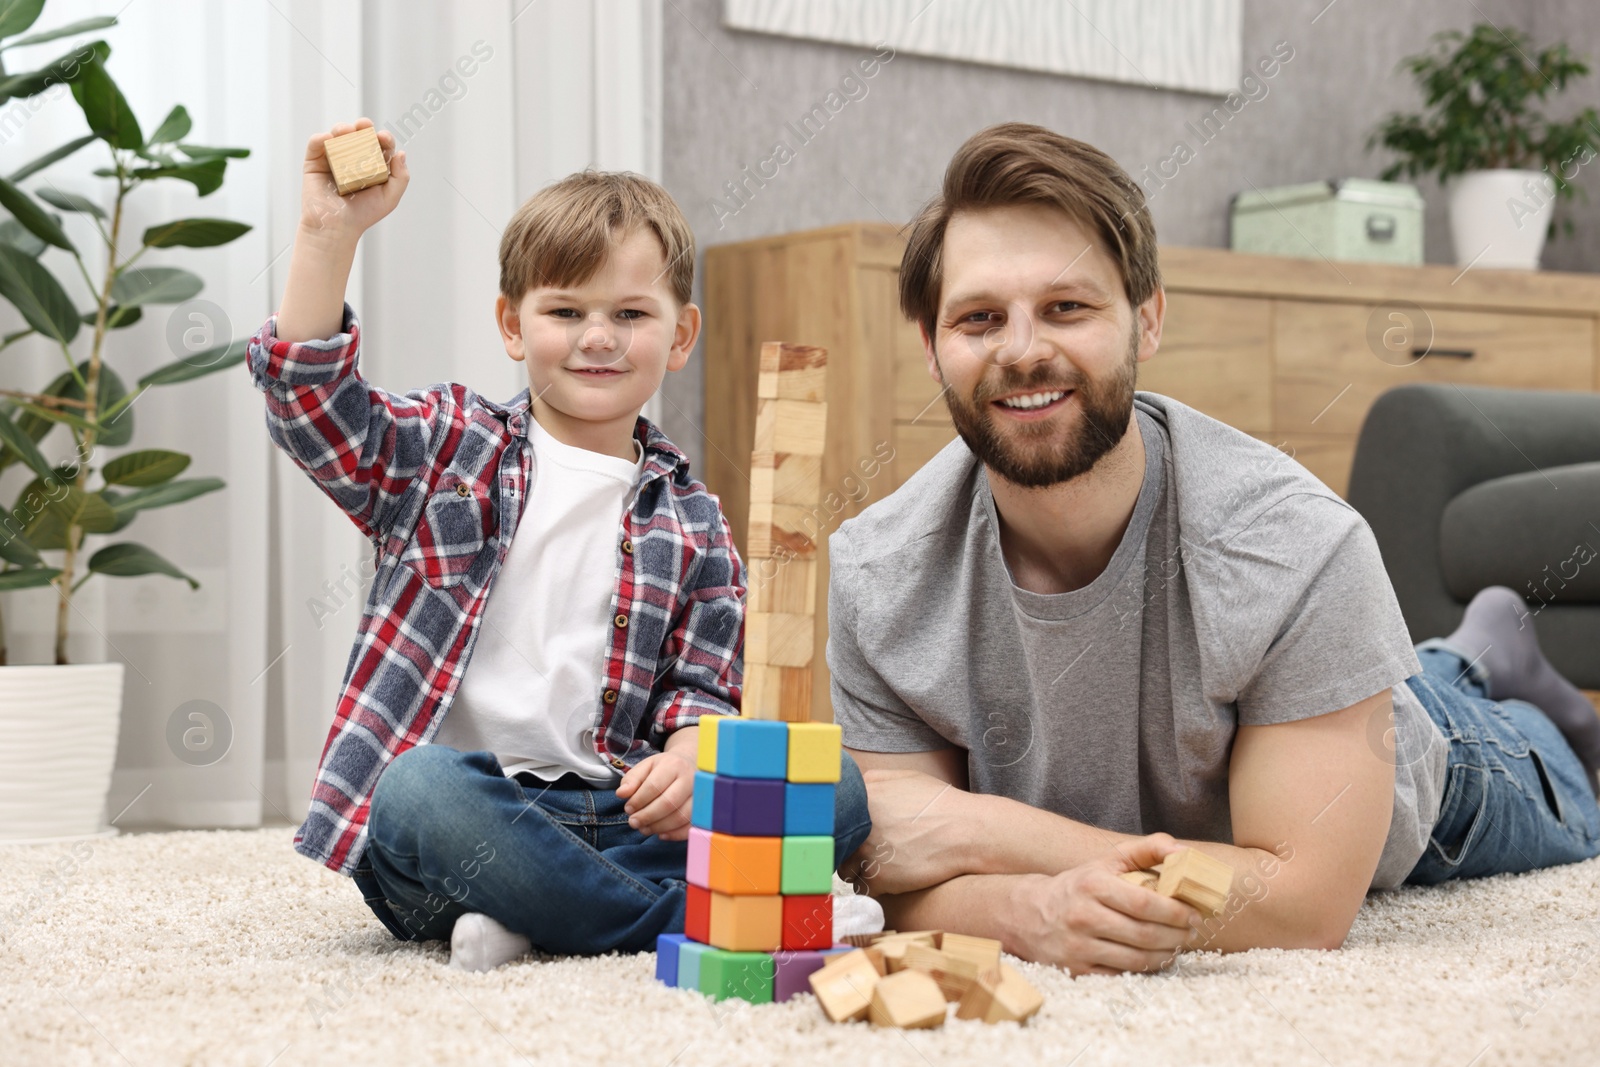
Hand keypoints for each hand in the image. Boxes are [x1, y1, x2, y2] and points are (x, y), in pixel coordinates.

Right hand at [299, 117, 409, 243]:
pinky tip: (328, 139)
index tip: (383, 137)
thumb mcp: (389, 198)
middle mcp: (353, 159)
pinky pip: (316, 144)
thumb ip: (400, 177)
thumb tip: (401, 153)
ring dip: (342, 128)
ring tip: (346, 131)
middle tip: (364, 126)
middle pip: (359, 135)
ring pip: (337, 135)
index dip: (383, 138)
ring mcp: (333, 158)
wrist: (336, 226)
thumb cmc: (363, 214)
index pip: (379, 145)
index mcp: (372, 165)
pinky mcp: (314, 162)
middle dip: (363, 126)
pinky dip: (321, 137)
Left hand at [615, 749, 696, 841]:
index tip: (628, 808)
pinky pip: (691, 827)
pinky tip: (661, 834)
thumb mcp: (646, 767)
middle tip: (633, 822)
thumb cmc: (663, 769)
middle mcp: (691, 779)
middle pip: (669, 803)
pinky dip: (674, 835)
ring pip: (681, 817)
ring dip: (659, 827)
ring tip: (644, 828)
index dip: (638, 800)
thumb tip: (621, 793)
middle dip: (647, 816)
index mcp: (673, 765)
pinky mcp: (703, 810)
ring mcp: (700, 796)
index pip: (654, 786)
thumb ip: (632, 779)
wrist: (689, 765)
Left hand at [836, 768, 970, 895]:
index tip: (852, 834)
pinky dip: (876, 888)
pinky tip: (892, 879)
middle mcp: (857, 824)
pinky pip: (864, 889)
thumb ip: (875, 780)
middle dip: (850, 850)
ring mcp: (865, 852)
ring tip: (883, 865)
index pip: (834, 817)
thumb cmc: (940, 804)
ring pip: (846, 870)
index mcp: (861, 798)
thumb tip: (858, 785)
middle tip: (870, 851)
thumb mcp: (906, 777)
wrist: (965, 831)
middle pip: (838, 845)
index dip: (843, 828)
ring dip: (859, 871)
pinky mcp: (878, 878)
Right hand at [1012, 833, 1196, 975]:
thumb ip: (1146, 850)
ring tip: (1178, 945)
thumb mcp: (1107, 861)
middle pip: (1143, 934)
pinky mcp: (1076, 970)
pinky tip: (1155, 958)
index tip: (1194, 914)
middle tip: (1192, 932)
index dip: (1174, 912)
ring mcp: (1077, 947)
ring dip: (1166, 954)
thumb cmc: (1080, 886)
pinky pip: (1122, 975)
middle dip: (1176, 935)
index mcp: (1092, 886)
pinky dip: (1145, 969)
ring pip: (1136, 959)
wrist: (1029, 913)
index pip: (1143, 903)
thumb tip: (1182, 851)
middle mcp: (1082, 917)